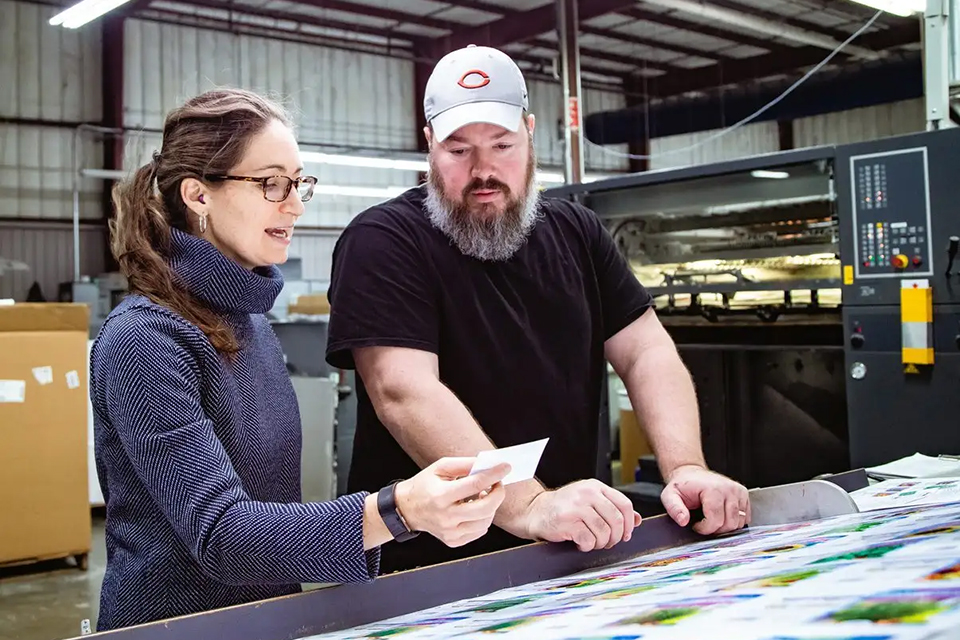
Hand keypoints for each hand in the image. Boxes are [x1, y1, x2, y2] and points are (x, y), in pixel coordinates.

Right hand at [395, 458, 508, 547]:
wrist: (407, 509)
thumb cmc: (424, 485)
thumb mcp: (440, 467)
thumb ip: (464, 464)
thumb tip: (488, 464)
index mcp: (441, 496)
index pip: (474, 485)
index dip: (493, 475)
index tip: (505, 467)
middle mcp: (446, 517)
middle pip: (485, 508)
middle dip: (498, 493)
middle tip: (497, 484)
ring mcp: (450, 532)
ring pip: (486, 521)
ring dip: (491, 506)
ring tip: (481, 495)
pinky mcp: (453, 541)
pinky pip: (479, 531)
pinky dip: (483, 518)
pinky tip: (474, 509)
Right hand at [525, 479, 640, 551]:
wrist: (535, 511)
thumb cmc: (564, 508)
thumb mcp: (590, 502)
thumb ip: (612, 508)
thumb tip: (637, 520)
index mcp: (595, 487)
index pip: (624, 504)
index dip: (629, 523)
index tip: (626, 534)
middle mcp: (587, 493)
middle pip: (616, 520)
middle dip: (616, 537)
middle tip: (609, 542)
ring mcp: (576, 506)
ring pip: (604, 532)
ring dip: (601, 543)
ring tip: (592, 542)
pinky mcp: (567, 521)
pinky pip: (588, 540)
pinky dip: (587, 546)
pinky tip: (580, 543)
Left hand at [660, 464, 749, 534]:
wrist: (690, 474)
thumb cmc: (682, 486)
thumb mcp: (670, 496)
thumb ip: (674, 509)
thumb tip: (683, 521)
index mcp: (712, 489)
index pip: (716, 520)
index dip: (704, 529)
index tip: (696, 525)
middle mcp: (729, 489)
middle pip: (729, 523)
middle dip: (715, 529)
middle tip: (704, 524)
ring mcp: (738, 491)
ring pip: (738, 522)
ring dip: (725, 527)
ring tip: (711, 519)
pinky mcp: (743, 494)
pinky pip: (745, 517)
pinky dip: (734, 521)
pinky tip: (721, 516)